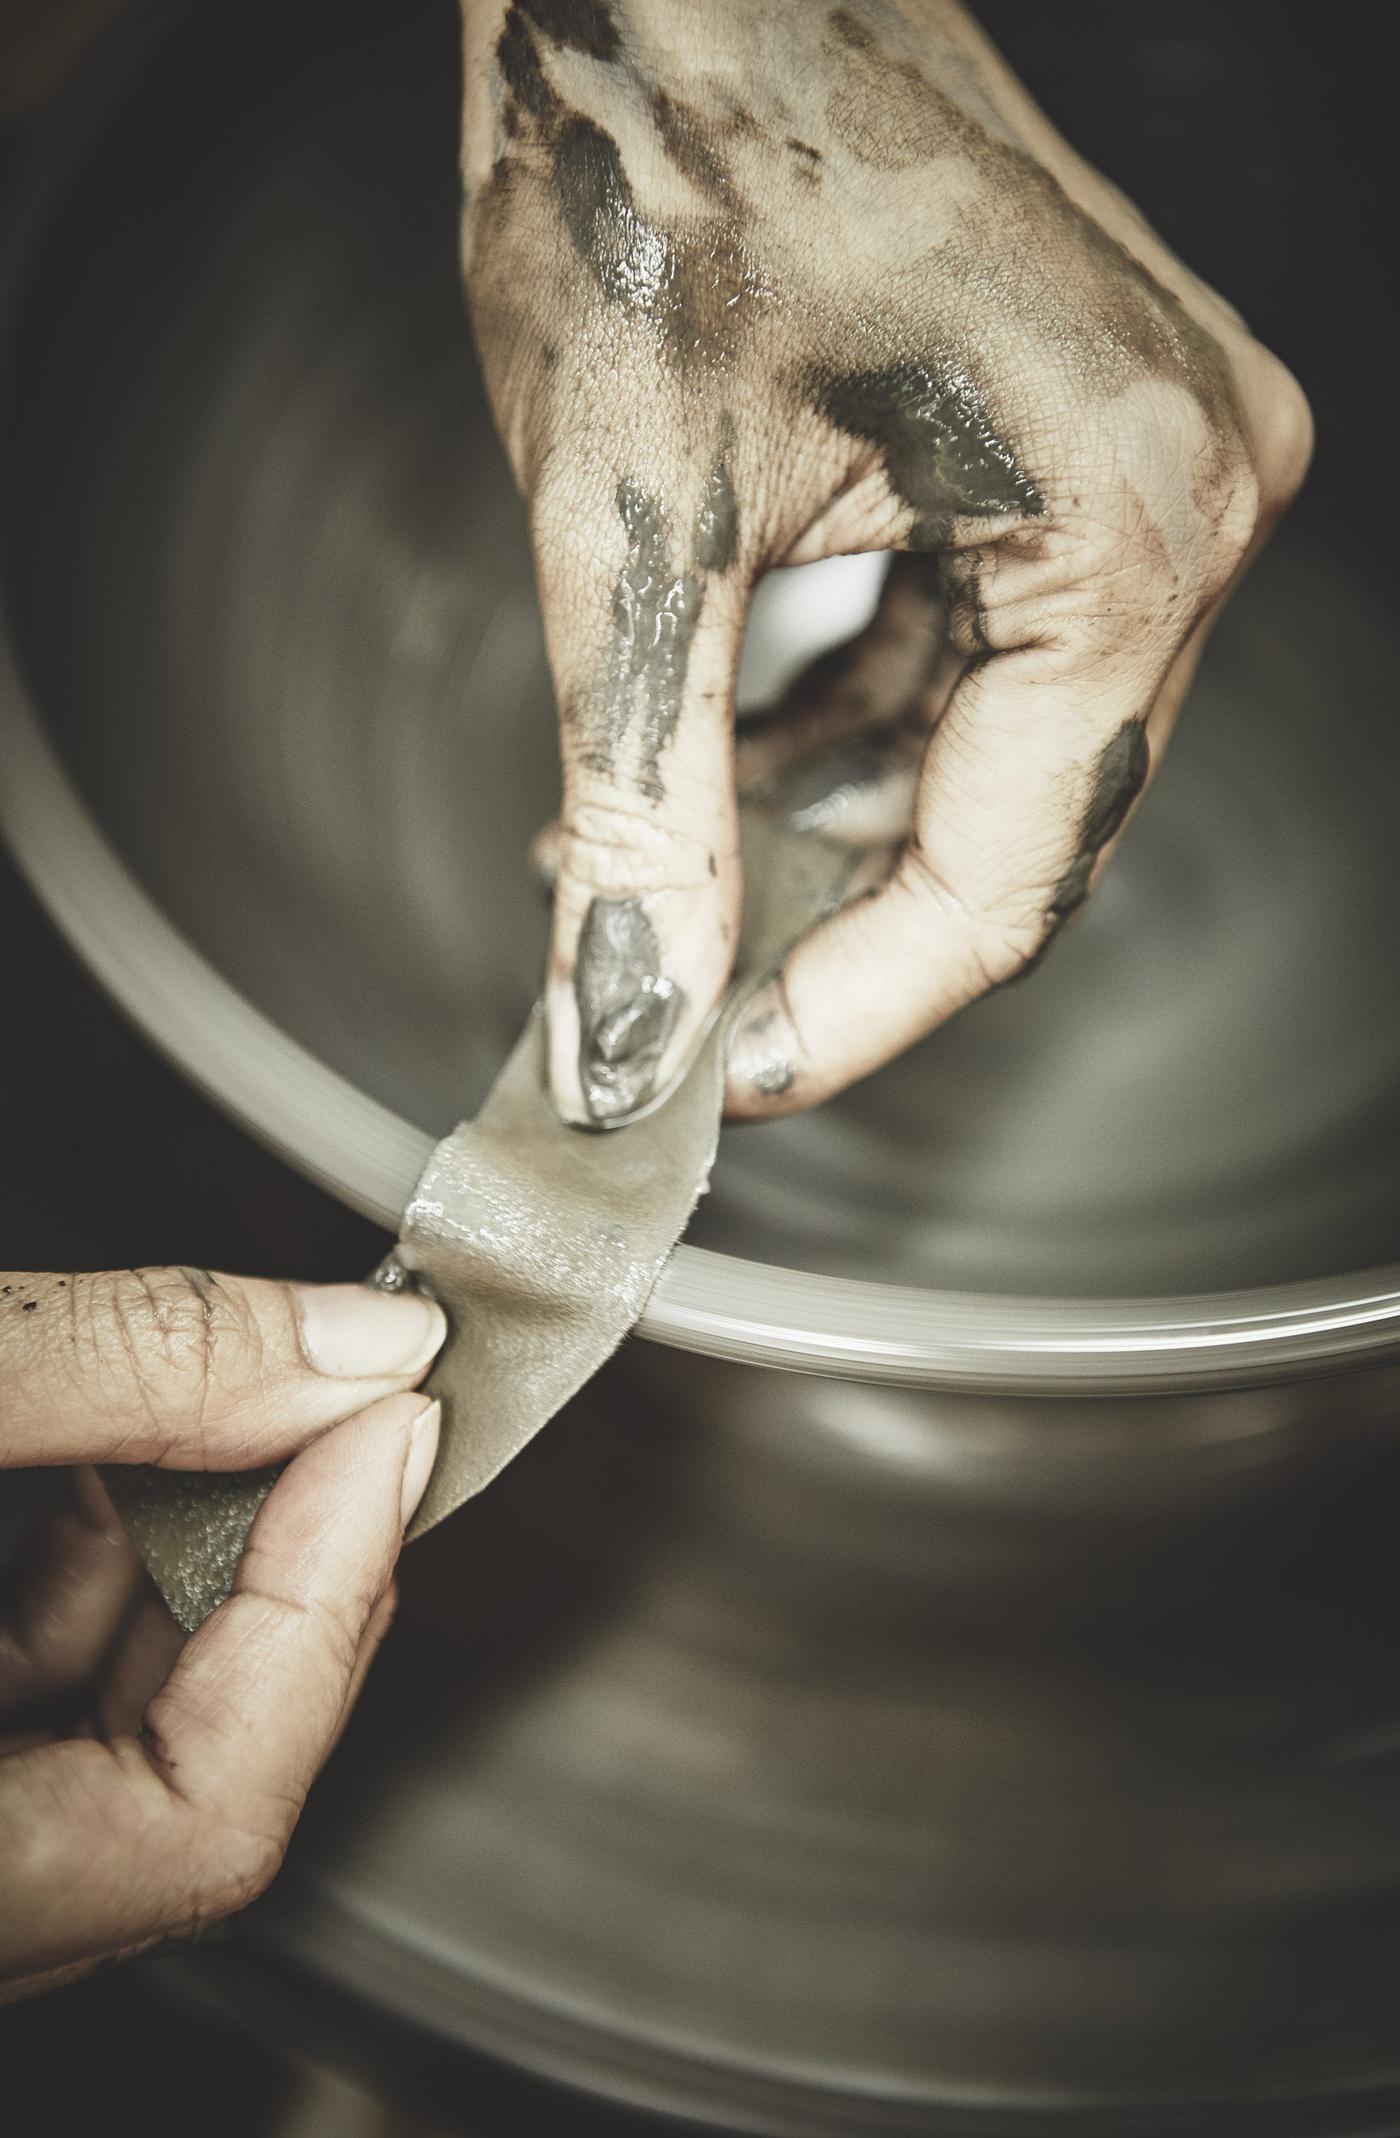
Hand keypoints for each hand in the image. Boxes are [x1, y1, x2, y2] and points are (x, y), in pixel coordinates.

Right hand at [0, 1266, 444, 2000]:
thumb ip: (124, 1365)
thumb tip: (345, 1343)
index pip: (210, 1819)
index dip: (328, 1613)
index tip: (389, 1437)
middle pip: (183, 1783)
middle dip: (288, 1574)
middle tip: (356, 1406)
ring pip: (104, 1742)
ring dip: (195, 1560)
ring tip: (256, 1401)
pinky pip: (26, 1700)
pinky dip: (96, 1575)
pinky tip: (123, 1453)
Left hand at [458, 0, 1310, 1120]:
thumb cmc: (659, 149)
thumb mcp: (632, 528)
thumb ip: (643, 811)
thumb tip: (630, 1024)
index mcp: (1130, 524)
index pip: (1014, 879)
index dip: (859, 1014)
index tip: (721, 1076)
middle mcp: (1191, 493)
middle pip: (1021, 824)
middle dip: (830, 916)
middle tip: (663, 977)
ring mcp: (1154, 455)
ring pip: (1001, 747)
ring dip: (827, 814)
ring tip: (645, 833)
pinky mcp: (1083, 433)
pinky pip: (991, 647)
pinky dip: (857, 712)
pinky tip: (730, 729)